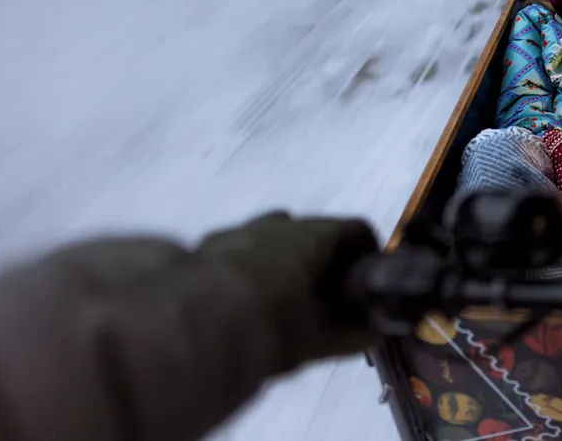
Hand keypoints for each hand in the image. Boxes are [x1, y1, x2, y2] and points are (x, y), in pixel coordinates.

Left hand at [196, 211, 381, 367]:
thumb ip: (349, 336)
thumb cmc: (266, 324)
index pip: (355, 228)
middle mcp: (275, 223)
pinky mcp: (205, 248)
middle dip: (326, 263)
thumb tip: (374, 334)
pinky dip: (255, 271)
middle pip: (314, 233)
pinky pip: (243, 252)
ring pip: (275, 240)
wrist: (188, 326)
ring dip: (288, 265)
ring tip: (285, 304)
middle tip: (329, 302)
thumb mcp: (313, 339)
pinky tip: (247, 303)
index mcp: (309, 234)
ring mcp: (238, 231)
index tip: (370, 284)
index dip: (369, 254)